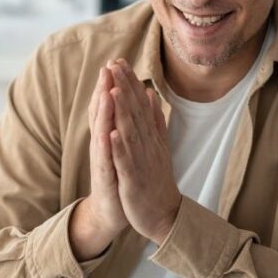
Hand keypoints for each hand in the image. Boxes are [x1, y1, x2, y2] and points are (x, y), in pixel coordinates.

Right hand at [69, 66, 127, 260]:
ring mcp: (102, 160)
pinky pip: (106, 159)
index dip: (111, 83)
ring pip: (101, 132)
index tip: (116, 61)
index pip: (108, 105)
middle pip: (101, 113)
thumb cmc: (117, 177)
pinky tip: (108, 132)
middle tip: (107, 66)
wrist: (111, 211)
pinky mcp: (105, 177)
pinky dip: (107, 145)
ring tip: (106, 91)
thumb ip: (121, 124)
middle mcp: (101, 145)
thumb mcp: (121, 147)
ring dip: (103, 112)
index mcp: (108, 136)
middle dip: (104, 89)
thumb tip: (128, 101)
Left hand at [107, 60, 180, 243]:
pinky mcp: (134, 180)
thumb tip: (151, 94)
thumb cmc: (157, 180)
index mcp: (151, 137)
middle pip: (136, 113)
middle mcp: (148, 145)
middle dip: (125, 88)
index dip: (130, 83)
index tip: (120, 62)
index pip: (140, 105)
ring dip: (123, 112)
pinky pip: (126, 162)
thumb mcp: (158, 146)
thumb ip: (155, 120)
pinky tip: (113, 132)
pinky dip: (120, 147)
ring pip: (131, 133)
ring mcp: (141, 162)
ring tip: (114, 90)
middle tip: (116, 64)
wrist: (164, 215)